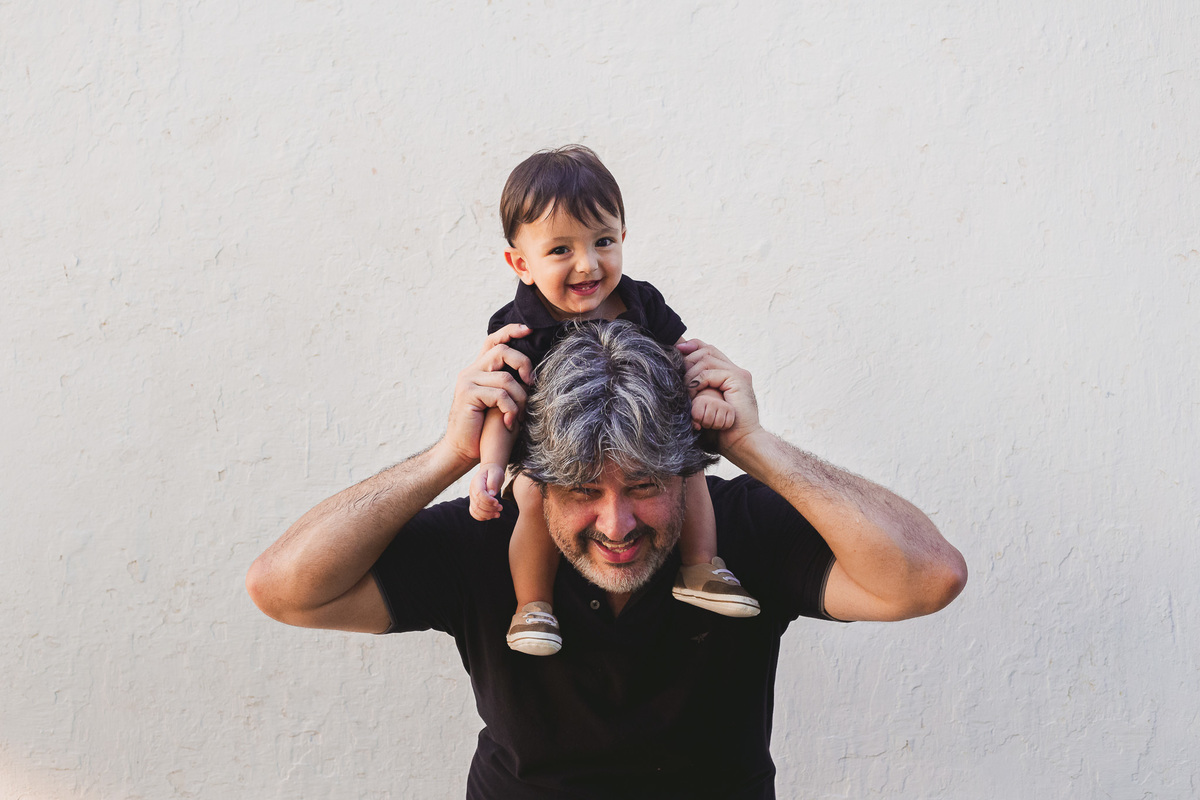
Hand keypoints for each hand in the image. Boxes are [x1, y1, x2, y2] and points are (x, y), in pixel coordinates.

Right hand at [444, 324, 533, 467]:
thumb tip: (532, 375)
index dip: (511, 331)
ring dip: (519, 398)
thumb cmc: (485, 428)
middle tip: (532, 382)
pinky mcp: (468, 394)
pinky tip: (509, 421)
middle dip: (523, 364)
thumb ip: (508, 385)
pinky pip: (500, 395)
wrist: (462, 449)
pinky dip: (510, 409)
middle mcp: (471, 370)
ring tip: (519, 415)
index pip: (493, 341)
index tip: (529, 329)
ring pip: (505, 377)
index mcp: (479, 369)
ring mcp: (468, 381)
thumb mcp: (498, 402)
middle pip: (502, 351)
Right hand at [469, 462, 505, 520]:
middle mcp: (472, 491)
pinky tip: (491, 516)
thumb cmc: (494, 472)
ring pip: (476, 510)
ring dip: (487, 515)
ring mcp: (472, 497)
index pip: (479, 494)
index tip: (497, 502)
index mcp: (476, 482)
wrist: (489, 472)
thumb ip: (493, 482)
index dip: (488, 500)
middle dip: (490, 509)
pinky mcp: (474, 502)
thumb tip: (492, 494)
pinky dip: (482, 517)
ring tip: (498, 514)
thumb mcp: (496, 473)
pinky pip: (474, 513)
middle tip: (501, 508)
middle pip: (478, 504)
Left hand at [676, 339, 762, 453]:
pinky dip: (696, 383)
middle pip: (706, 350)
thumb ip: (694, 389)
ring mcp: (738, 373)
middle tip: (676, 376)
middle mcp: (735, 371)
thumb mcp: (702, 405)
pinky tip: (692, 395)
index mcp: (729, 375)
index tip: (676, 352)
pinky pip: (708, 373)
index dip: (691, 346)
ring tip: (685, 393)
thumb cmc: (720, 431)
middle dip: (687, 360)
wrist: (741, 443)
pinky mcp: (738, 378)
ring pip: (705, 359)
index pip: (708, 350)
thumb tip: (674, 375)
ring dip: (689, 374)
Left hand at [689, 387, 735, 430]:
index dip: (698, 421)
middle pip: (707, 422)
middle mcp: (713, 401)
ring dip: (714, 427)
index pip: (698, 417)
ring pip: (718, 424)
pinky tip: (720, 422)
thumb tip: (698, 427)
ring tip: (713, 422)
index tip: (699, 418)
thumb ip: (693, 421)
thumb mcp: (694, 413)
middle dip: (706, 425)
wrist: (714, 403)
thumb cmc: (702, 410)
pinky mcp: (731, 410)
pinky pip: (727, 424)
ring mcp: (723, 405)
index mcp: (702, 400)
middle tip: (706, 421)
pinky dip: (723, 427)